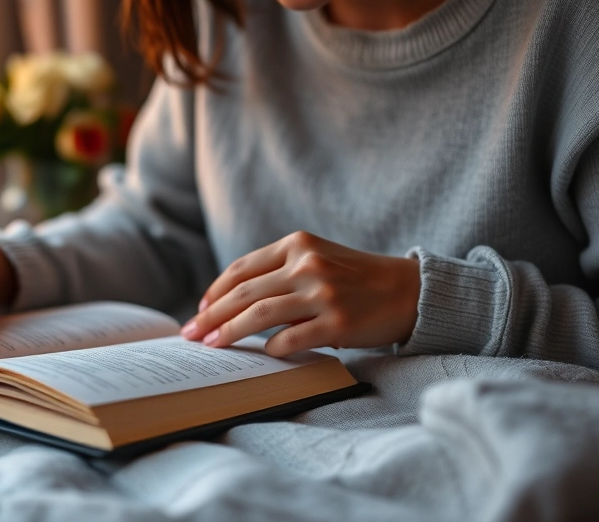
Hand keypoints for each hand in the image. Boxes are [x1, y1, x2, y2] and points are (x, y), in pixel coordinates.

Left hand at [181, 231, 419, 356]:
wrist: (407, 291)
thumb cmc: (354, 279)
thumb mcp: (317, 258)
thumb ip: (279, 272)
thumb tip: (228, 303)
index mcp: (297, 244)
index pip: (241, 270)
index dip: (215, 292)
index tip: (200, 311)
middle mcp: (307, 265)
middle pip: (243, 294)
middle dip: (211, 316)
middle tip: (190, 333)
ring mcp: (322, 293)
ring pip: (259, 315)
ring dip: (229, 333)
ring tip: (211, 346)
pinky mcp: (337, 322)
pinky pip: (289, 339)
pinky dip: (271, 348)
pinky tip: (263, 353)